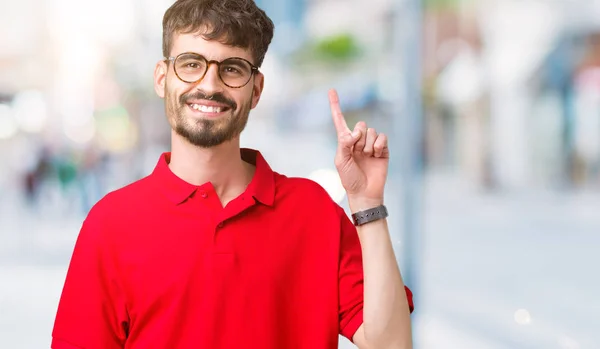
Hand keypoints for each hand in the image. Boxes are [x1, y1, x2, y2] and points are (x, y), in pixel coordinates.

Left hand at [328, 89, 388, 203]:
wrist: (365, 192)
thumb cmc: (349, 178)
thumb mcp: (340, 161)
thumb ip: (344, 143)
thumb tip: (356, 132)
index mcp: (344, 141)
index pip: (340, 120)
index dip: (335, 105)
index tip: (331, 90)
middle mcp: (358, 140)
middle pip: (361, 125)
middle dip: (359, 138)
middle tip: (357, 152)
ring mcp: (371, 144)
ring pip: (371, 131)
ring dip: (368, 145)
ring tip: (367, 157)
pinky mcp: (383, 149)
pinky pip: (382, 137)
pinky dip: (379, 145)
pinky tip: (377, 155)